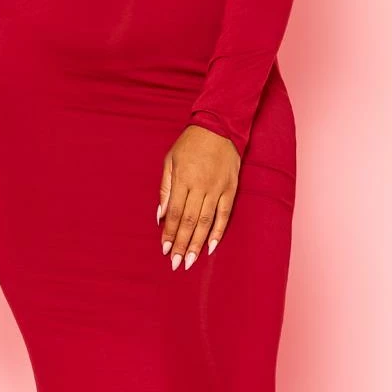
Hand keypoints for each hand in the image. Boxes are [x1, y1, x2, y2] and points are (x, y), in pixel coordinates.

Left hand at [157, 124, 239, 269]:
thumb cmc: (190, 144)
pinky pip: (225, 214)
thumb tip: (160, 215)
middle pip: (189, 221)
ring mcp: (217, 188)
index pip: (174, 213)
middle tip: (176, 263)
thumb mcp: (170, 160)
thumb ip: (165, 188)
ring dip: (198, 243)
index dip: (169, 233)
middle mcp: (200, 186)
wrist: (219, 127)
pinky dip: (218, 231)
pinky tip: (211, 247)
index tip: (165, 250)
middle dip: (182, 244)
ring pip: (206, 221)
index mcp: (183, 179)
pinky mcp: (231, 189)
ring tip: (191, 261)